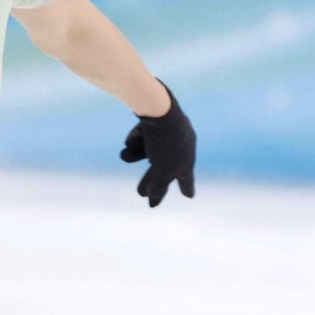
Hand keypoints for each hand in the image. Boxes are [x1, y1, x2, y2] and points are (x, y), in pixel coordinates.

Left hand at [119, 79, 196, 206]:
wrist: (160, 109)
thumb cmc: (165, 143)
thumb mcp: (162, 170)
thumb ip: (158, 188)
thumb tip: (152, 205)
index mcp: (187, 159)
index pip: (186, 178)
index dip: (186, 188)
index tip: (189, 196)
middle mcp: (181, 145)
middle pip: (162, 167)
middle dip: (149, 179)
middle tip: (140, 193)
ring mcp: (169, 132)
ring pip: (148, 150)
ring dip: (134, 154)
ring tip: (125, 154)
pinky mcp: (155, 120)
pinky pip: (143, 135)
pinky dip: (136, 138)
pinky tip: (134, 135)